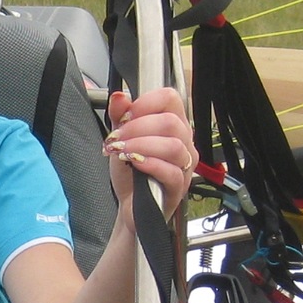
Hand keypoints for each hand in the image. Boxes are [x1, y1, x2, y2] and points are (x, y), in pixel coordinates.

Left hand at [103, 85, 194, 212]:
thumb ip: (119, 116)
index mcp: (174, 124)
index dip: (145, 103)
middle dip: (137, 127)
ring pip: (173, 146)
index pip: (170, 98)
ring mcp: (185, 165)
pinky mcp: (179, 187)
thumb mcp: (121, 139)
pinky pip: (172, 172)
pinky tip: (135, 164)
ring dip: (141, 145)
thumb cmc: (131, 172)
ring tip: (122, 152)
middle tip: (117, 138)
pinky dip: (150, 164)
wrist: (130, 205)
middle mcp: (184, 142)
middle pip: (170, 122)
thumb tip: (119, 96)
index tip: (125, 115)